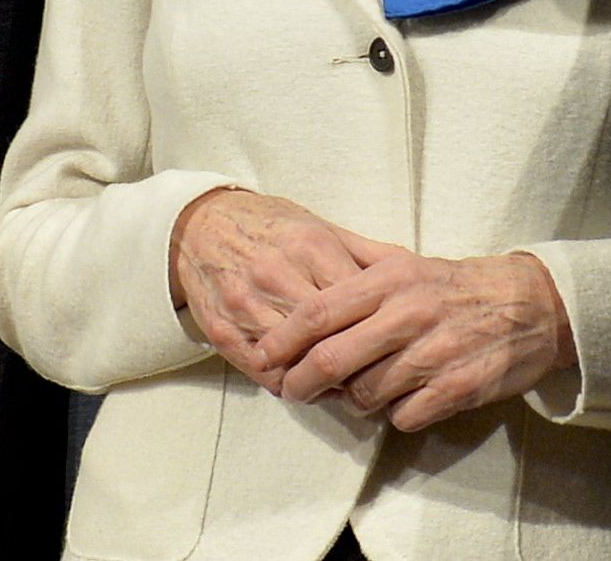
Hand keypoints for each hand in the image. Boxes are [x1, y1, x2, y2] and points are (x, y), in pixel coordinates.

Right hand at [168, 189, 394, 389]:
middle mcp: (277, 275)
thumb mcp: (317, 224)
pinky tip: (309, 384)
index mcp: (308, 246)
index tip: (395, 344)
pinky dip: (291, 384)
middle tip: (377, 374)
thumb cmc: (268, 226)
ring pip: (296, 361)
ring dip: (325, 380)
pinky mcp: (223, 330)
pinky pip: (264, 372)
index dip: (379, 329)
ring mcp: (246, 305)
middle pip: (328, 336)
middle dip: (356, 360)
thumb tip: (412, 270)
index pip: (356, 302)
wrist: (199, 226)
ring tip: (348, 386)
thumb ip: (361, 252)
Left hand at [255, 248, 572, 431]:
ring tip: (359, 390)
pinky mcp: (455, 389)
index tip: (264, 355)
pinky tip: (401, 398)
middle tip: (292, 389)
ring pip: (364, 393)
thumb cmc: (453, 287)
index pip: (318, 311)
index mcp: (388, 280)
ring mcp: (432, 354)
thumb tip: (298, 297)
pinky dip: (393, 414)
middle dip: (301, 381)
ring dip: (352, 399)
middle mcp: (407, 314)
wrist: (529, 306)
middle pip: (332, 358)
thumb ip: (354, 274)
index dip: (282, 338)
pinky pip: (402, 417)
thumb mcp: (403, 262)